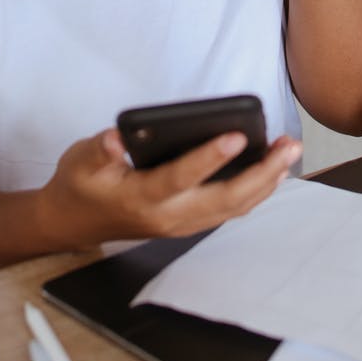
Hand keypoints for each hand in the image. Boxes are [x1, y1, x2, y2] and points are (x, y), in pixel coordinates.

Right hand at [40, 128, 301, 248]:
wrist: (72, 224)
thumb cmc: (79, 185)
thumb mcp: (78, 161)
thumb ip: (99, 150)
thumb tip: (116, 138)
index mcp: (140, 198)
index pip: (181, 178)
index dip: (209, 158)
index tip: (236, 136)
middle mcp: (167, 217)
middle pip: (223, 200)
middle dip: (260, 173)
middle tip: (287, 146)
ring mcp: (180, 224)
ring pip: (233, 208)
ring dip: (265, 183)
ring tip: (288, 153)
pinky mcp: (187, 223)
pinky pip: (228, 210)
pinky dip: (254, 193)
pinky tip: (271, 172)